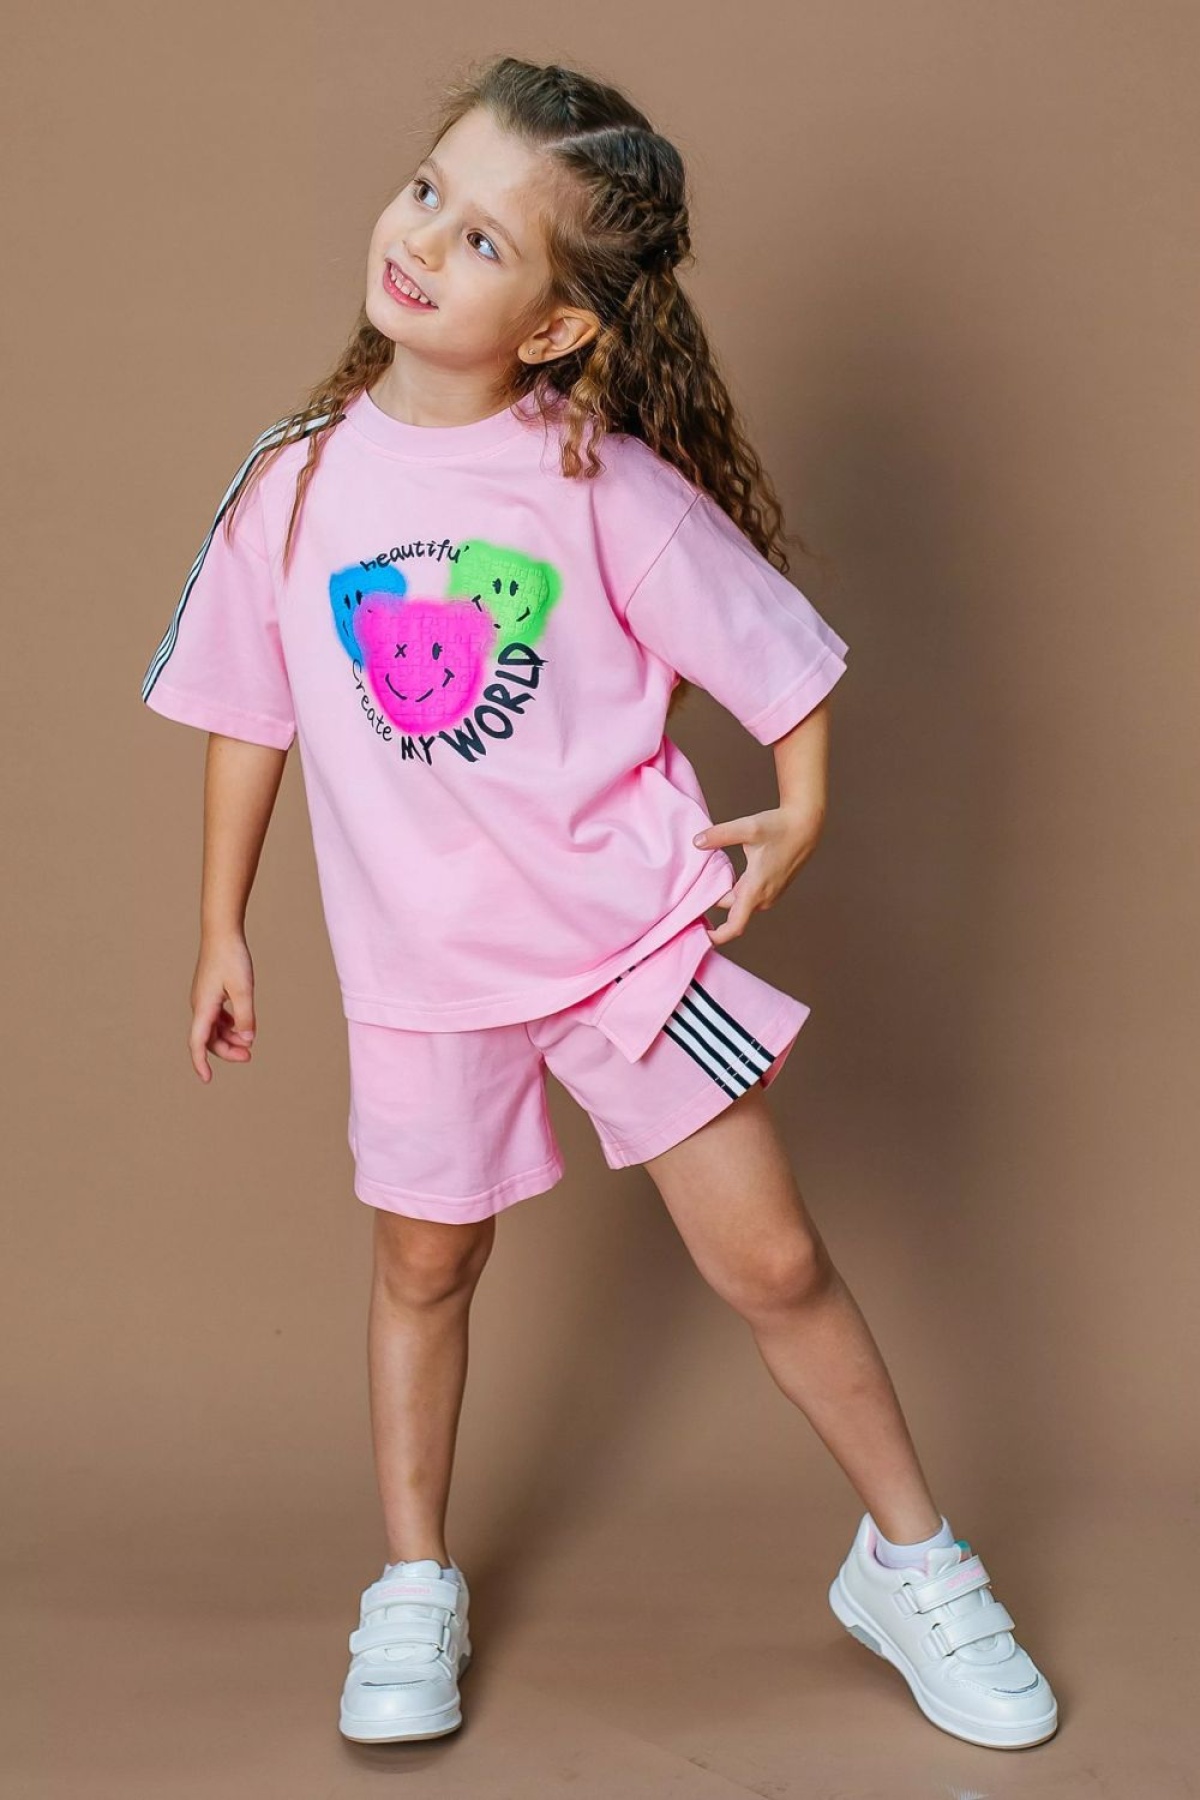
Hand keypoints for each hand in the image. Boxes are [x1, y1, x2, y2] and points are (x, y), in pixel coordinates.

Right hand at [188, 931, 257, 1082]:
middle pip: (209, 1039)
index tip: (207, 1079)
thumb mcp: (243, 989)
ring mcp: (204, 999)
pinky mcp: (210, 992)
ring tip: (248, 1043)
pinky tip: (242, 1026)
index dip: (200, 1063)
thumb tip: (246, 1041)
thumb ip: (245, 1017)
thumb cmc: (232, 958)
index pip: (198, 1042)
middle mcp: (200, 1005)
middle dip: (227, 1051)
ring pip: (213, 1028)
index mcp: (203, 1007)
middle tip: (249, 1056)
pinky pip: (216, 1017)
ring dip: (229, 1039)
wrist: (221, 932)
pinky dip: (228, 1026)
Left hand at [693, 801, 825, 945]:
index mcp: (755, 890)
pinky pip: (748, 895)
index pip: (735, 926)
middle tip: (692, 887)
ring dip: (724, 893)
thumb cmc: (779, 827)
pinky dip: (735, 888)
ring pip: (739, 901)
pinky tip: (726, 872)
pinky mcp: (773, 888)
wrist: (806, 825)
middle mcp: (763, 898)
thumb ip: (720, 835)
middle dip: (713, 901)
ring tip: (707, 877)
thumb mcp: (747, 828)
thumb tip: (696, 842)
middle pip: (730, 909)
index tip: (699, 934)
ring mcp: (770, 894)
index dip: (716, 936)